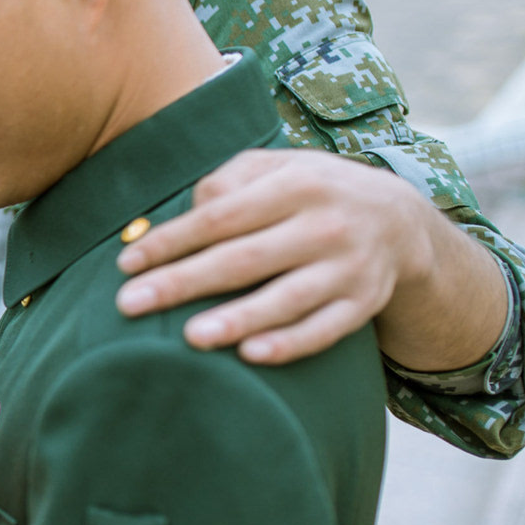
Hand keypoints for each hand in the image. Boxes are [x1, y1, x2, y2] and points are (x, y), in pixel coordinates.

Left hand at [114, 149, 443, 364]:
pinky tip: (251, 355)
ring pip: (287, 298)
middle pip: (244, 258)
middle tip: (130, 305)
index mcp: (296, 184)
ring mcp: (348, 267)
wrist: (399, 219)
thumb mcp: (276, 168)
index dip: (171, 241)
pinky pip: (325, 329)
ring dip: (238, 318)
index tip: (125, 265)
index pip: (221, 216)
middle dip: (183, 282)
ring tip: (190, 337)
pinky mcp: (364, 304)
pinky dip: (290, 343)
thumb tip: (179, 216)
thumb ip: (227, 182)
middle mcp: (326, 225)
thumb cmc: (309, 192)